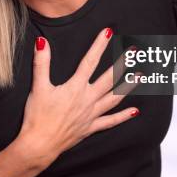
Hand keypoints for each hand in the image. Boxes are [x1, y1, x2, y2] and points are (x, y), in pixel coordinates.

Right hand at [17, 27, 139, 165]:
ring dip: (128, 86)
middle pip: (109, 79)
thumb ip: (41, 63)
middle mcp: (87, 99)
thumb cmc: (37, 116)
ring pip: (114, 98)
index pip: (90, 61)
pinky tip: (135, 112)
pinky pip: (110, 121)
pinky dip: (123, 116)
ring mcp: (91, 114)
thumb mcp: (38, 86)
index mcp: (75, 87)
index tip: (108, 32)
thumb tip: (42, 42)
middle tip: (135, 52)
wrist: (39, 144)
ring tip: (140, 76)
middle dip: (122, 63)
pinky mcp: (90, 128)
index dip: (99, 45)